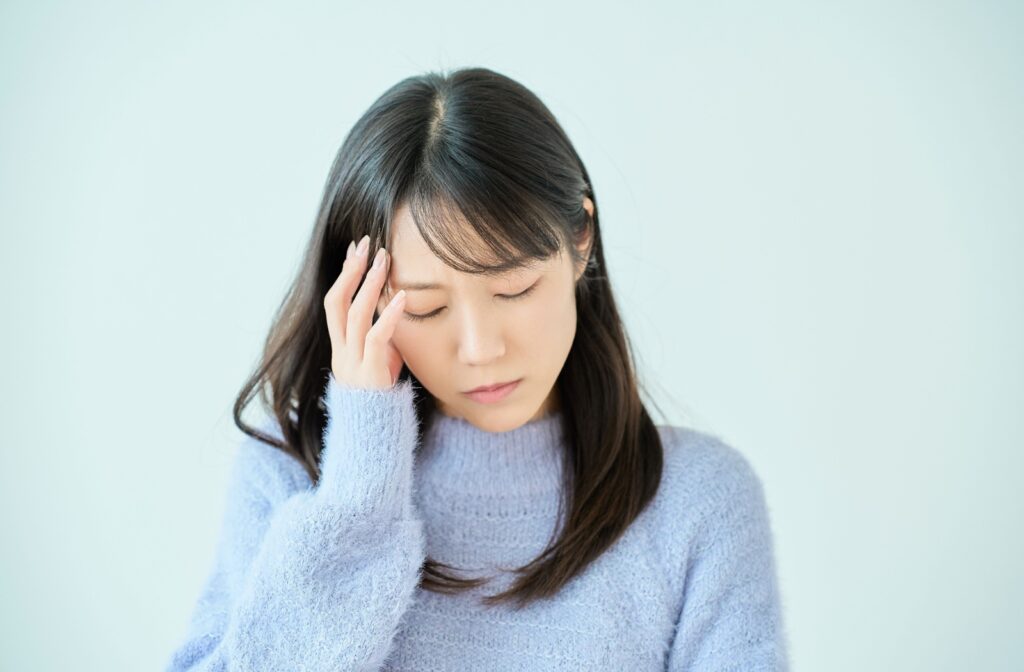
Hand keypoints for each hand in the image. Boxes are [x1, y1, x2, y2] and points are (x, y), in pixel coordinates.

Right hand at [323, 234, 406, 389]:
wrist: (376, 435)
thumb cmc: (383, 397)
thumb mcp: (380, 360)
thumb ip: (382, 336)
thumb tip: (396, 307)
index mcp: (340, 348)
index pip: (335, 303)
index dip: (344, 275)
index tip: (356, 250)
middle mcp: (341, 353)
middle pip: (337, 303)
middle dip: (351, 270)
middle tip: (367, 244)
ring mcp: (353, 364)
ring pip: (355, 316)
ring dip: (370, 285)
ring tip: (384, 260)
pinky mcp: (370, 374)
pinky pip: (377, 339)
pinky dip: (389, 316)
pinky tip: (402, 297)